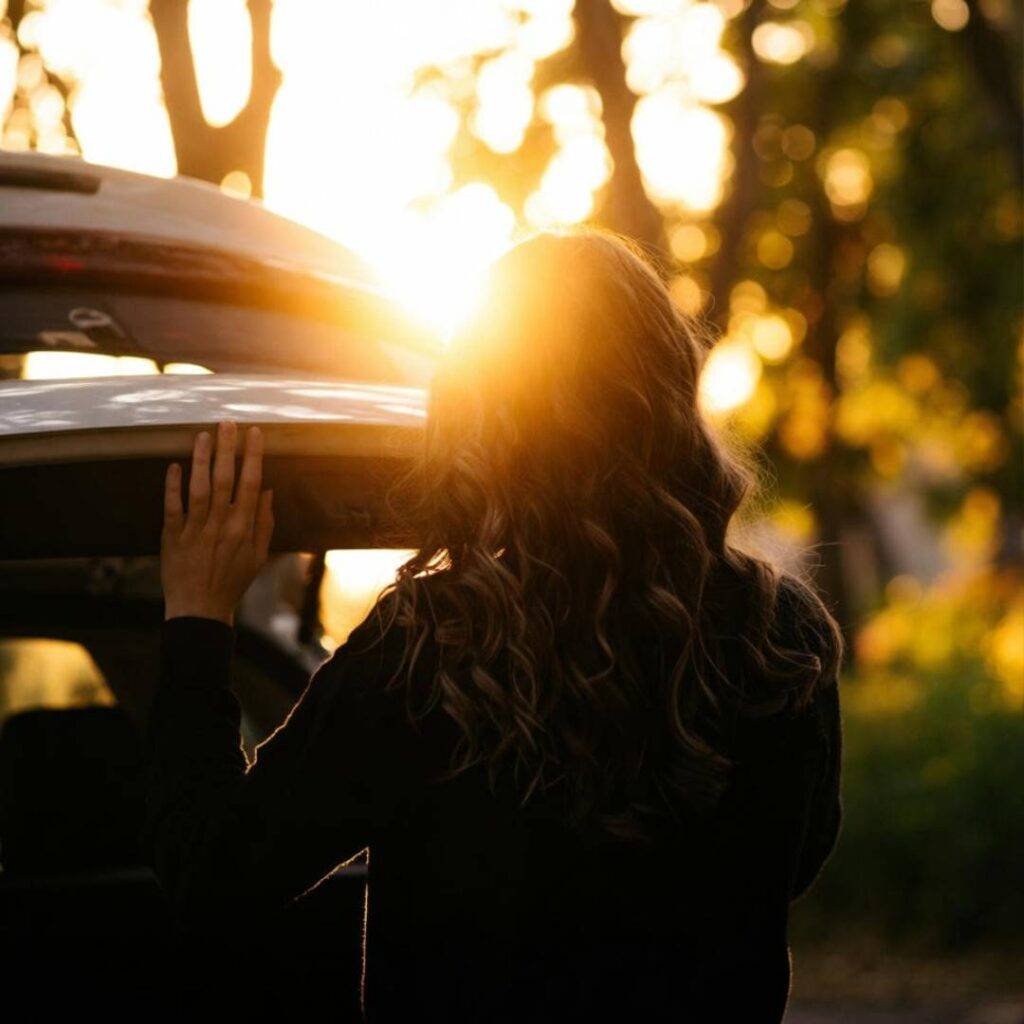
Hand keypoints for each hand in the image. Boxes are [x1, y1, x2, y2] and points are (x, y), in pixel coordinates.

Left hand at [161, 421, 273, 624]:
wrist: (200, 609)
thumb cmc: (232, 582)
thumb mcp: (258, 556)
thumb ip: (264, 523)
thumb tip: (267, 491)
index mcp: (243, 529)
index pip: (250, 484)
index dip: (253, 457)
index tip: (254, 434)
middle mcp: (220, 526)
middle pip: (224, 480)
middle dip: (227, 449)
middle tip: (227, 423)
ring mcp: (194, 530)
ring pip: (198, 488)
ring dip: (201, 460)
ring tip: (203, 435)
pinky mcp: (172, 537)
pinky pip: (172, 507)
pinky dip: (172, 485)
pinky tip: (175, 465)